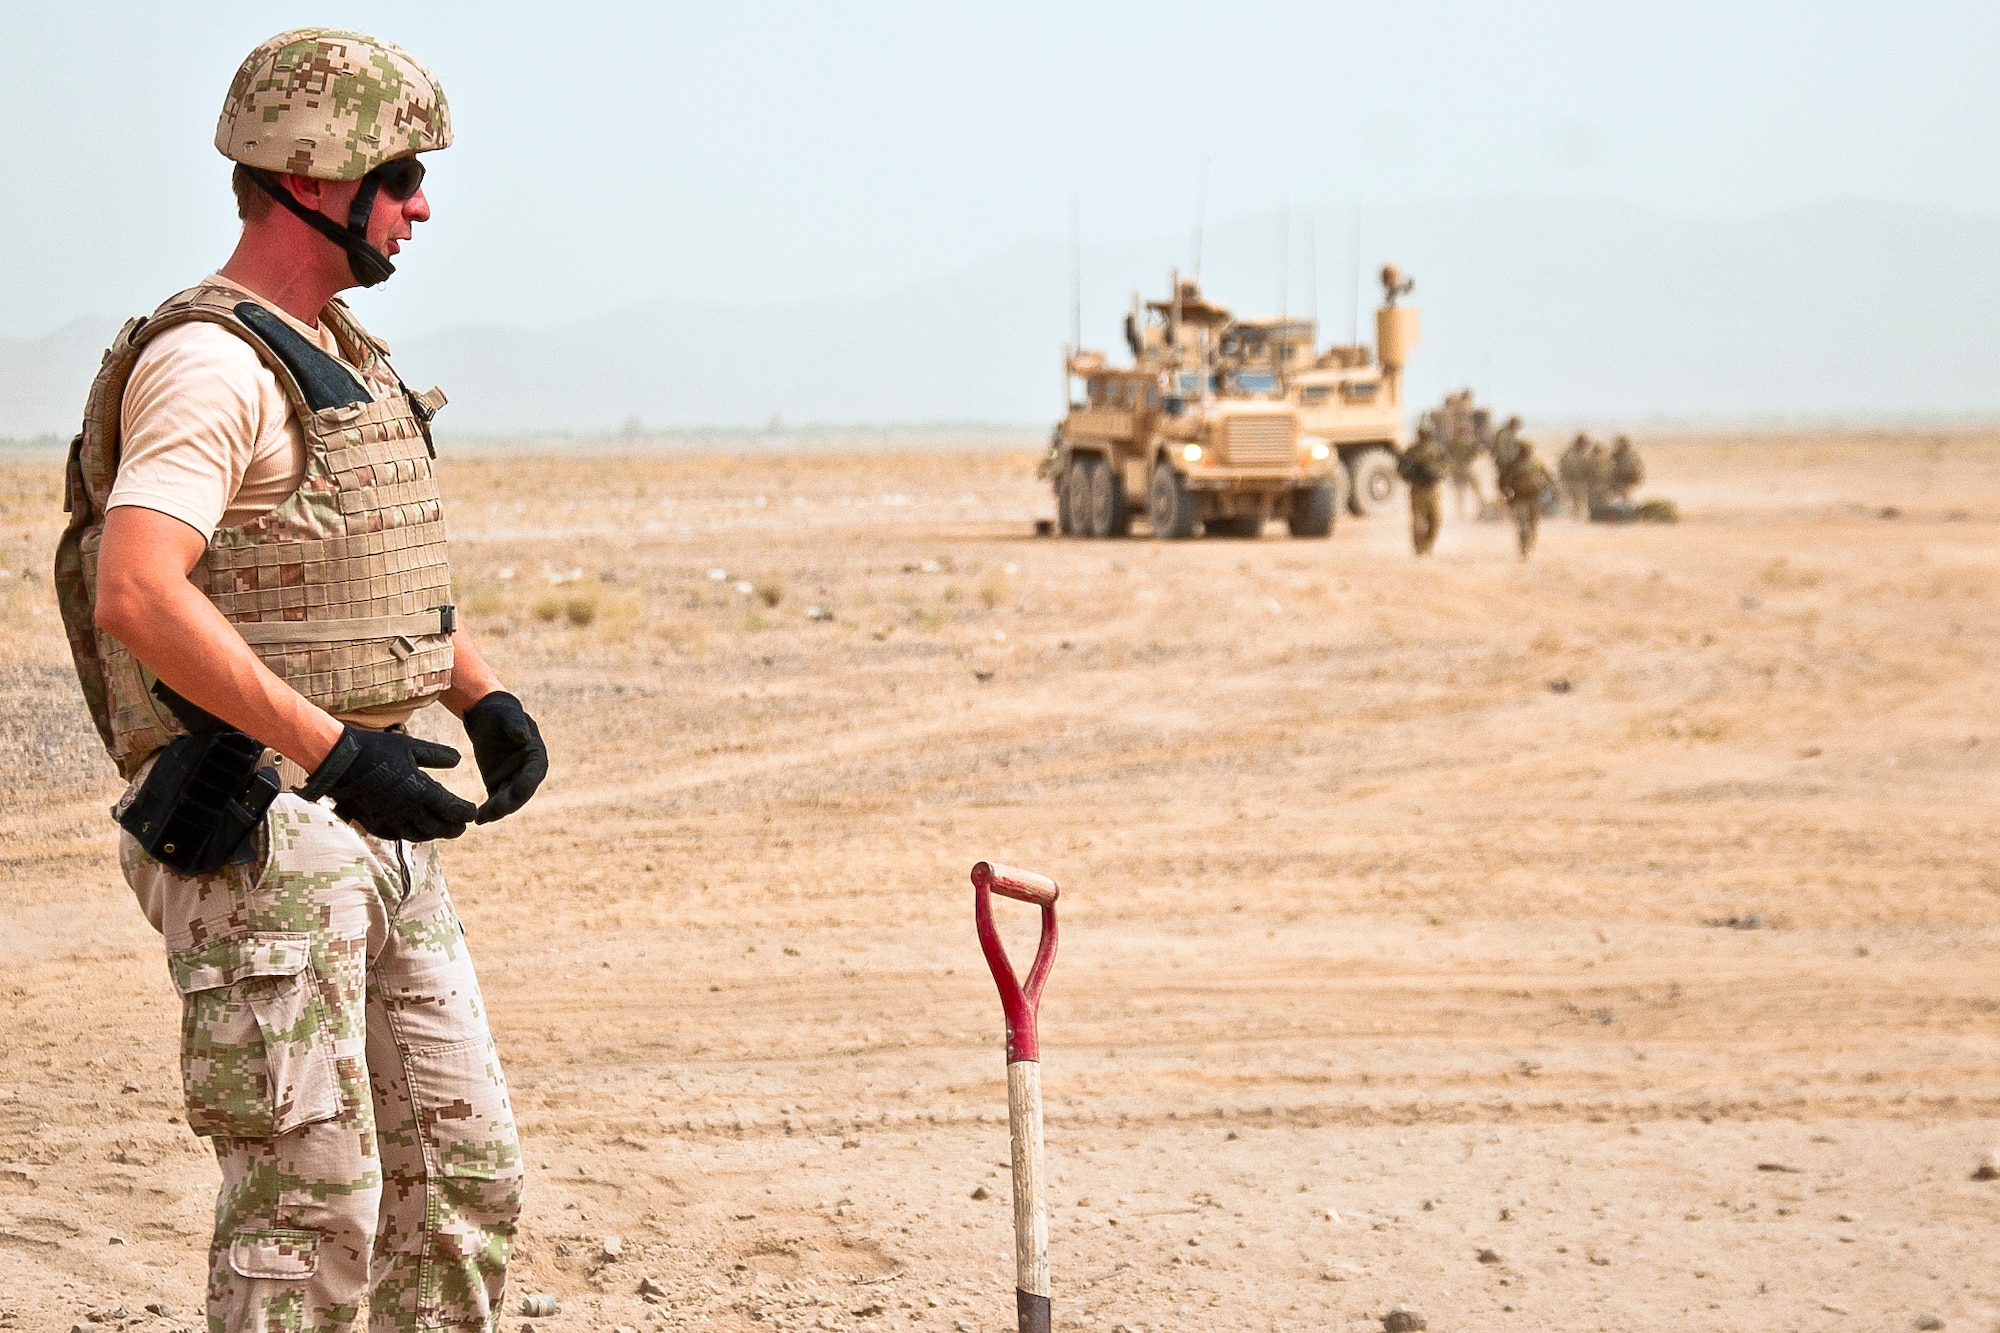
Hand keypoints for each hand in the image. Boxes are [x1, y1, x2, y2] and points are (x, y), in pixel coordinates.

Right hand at [298, 725, 476, 841]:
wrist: (339, 761)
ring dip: (433, 834)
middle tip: (462, 827)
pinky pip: (397, 835)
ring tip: (441, 829)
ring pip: (418, 835)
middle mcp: (407, 811)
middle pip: (438, 828)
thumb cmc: (377, 749)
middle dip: (453, 828)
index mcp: (421, 791)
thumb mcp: (411, 746)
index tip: (472, 812)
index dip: (465, 813)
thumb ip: (437, 755)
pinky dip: (410, 834)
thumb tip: (458, 761)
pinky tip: (414, 830)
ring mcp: (389, 820)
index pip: (452, 810)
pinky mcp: (373, 824)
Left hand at [460, 691, 547, 823]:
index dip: (527, 783)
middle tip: (494, 811)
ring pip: (507, 801)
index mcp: (536, 756)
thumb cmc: (502, 712)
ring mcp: (512, 780)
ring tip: (481, 818)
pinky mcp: (497, 784)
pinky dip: (487, 810)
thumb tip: (524, 738)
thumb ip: (516, 725)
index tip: (518, 791)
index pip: (534, 774)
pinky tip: (477, 818)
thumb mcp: (509, 714)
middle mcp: (527, 772)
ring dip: (496, 811)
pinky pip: (494, 800)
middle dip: (509, 803)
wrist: (487, 716)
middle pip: (521, 793)